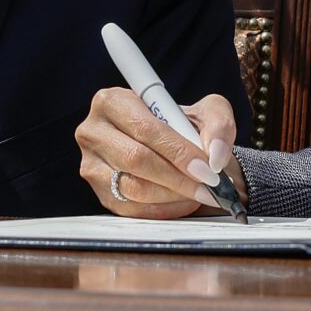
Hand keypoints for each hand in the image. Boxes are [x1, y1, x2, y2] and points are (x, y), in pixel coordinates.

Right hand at [76, 86, 244, 218]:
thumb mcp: (208, 112)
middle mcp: (93, 131)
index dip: (177, 151)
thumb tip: (215, 157)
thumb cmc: (185, 128)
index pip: (144, 129)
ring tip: (198, 192)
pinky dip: (163, 210)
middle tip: (208, 186)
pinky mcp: (100, 193)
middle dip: (178, 177)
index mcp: (112, 101)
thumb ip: (218, 125)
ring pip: (133, 188)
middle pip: (135, 159)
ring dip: (173, 195)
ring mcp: (91, 165)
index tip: (206, 169)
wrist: (174, 153)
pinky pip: (131, 209)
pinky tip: (182, 202)